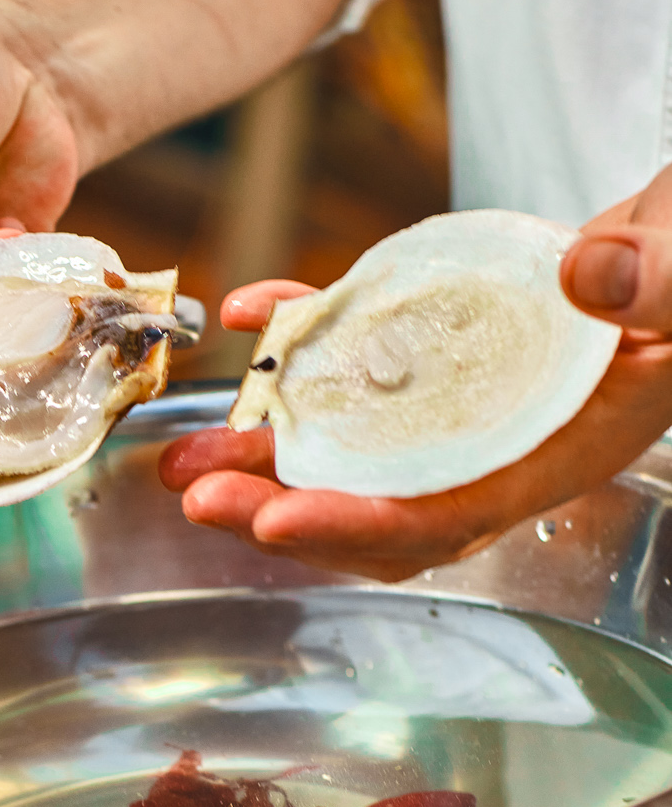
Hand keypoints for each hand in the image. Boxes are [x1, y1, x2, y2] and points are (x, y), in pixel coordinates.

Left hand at [160, 168, 671, 580]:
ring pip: (353, 449)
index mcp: (563, 448)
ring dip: (266, 451)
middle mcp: (502, 442)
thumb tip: (589, 281)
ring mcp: (466, 401)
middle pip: (375, 504)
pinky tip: (250, 312)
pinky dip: (302, 340)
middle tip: (195, 493)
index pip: (446, 516)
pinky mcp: (447, 347)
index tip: (273, 522)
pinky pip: (363, 359)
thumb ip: (659, 278)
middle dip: (278, 510)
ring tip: (182, 452)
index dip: (355, 528)